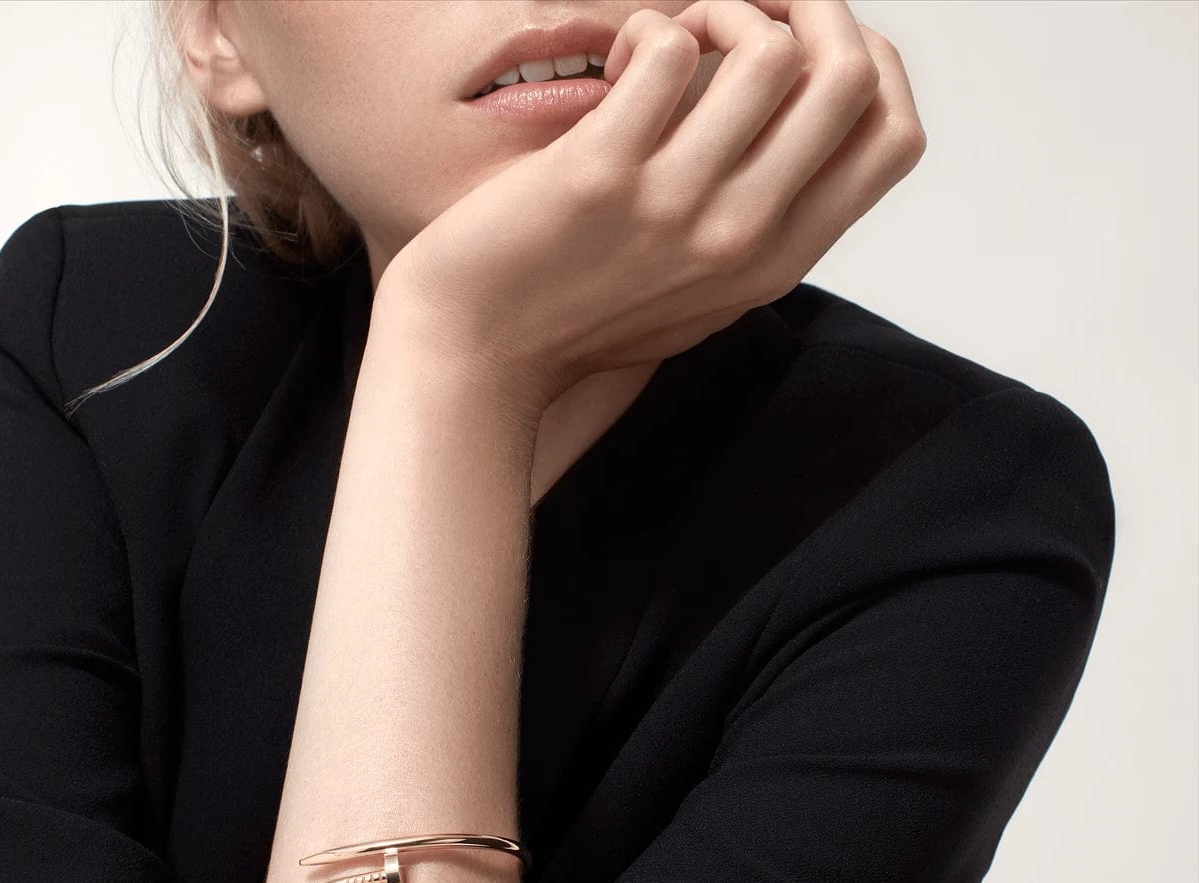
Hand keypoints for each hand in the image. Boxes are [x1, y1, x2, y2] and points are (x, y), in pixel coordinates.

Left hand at [383, 0, 925, 418]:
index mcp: (777, 262)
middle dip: (812, 7)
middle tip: (745, 14)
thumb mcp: (705, 295)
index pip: (895, 139)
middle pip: (850, 79)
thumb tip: (812, 131)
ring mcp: (676, 209)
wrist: (480, 354)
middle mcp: (743, 238)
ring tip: (672, 40)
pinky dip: (646, 28)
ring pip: (769, 50)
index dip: (874, 62)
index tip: (813, 44)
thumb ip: (765, 233)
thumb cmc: (584, 315)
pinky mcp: (602, 176)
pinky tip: (615, 63)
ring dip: (724, 7)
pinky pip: (665, 46)